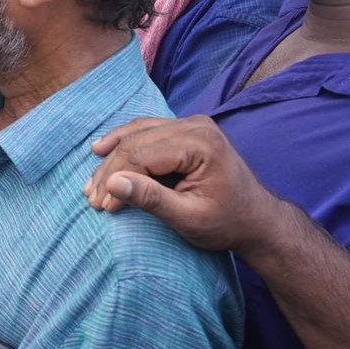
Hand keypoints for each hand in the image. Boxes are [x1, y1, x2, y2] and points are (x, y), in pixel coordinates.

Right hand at [82, 115, 279, 255]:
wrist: (257, 220)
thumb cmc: (227, 223)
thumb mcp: (189, 218)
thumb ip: (151, 199)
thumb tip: (112, 184)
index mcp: (201, 145)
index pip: (142, 154)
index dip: (116, 179)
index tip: (103, 206)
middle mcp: (196, 126)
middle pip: (136, 141)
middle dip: (110, 170)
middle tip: (92, 198)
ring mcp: (192, 124)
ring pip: (137, 132)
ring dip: (112, 156)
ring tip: (92, 182)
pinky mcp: (187, 130)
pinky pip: (147, 130)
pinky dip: (124, 143)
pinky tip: (103, 150)